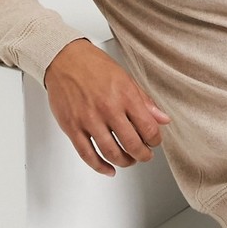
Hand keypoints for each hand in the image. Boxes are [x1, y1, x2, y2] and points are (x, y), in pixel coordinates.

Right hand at [44, 39, 170, 176]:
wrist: (64, 58)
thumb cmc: (94, 65)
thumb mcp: (126, 78)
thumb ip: (145, 101)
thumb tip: (162, 119)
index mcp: (125, 96)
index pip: (148, 128)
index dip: (155, 140)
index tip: (154, 141)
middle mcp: (108, 109)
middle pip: (131, 144)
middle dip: (142, 155)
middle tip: (145, 156)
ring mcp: (88, 120)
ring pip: (111, 152)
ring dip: (124, 162)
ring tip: (129, 160)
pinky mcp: (72, 127)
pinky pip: (87, 154)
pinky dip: (100, 166)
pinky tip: (108, 169)